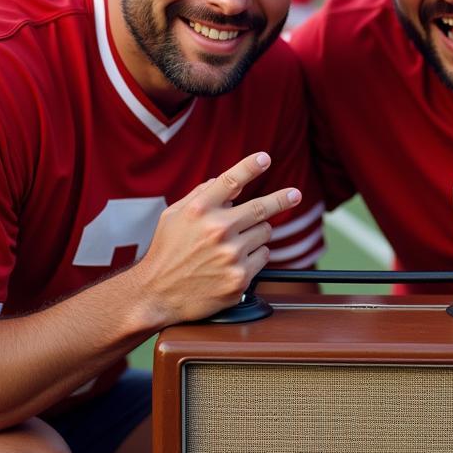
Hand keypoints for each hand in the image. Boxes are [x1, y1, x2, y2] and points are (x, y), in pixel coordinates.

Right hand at [134, 151, 300, 323]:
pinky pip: (264, 256)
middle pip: (262, 208)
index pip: (231, 181)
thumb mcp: (173, 216)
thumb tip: (224, 182)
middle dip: (283, 199)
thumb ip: (199, 195)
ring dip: (256, 234)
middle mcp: (217, 230)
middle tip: (295, 195)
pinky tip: (235, 262)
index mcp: (199, 211)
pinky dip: (255, 256)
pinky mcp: (240, 277)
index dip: (250, 166)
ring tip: (235, 244)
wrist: (157, 294)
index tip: (265, 158)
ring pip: (264, 233)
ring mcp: (231, 255)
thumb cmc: (166, 252)